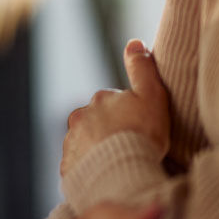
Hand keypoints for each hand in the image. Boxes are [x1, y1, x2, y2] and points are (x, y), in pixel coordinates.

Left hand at [61, 41, 170, 175]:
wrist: (121, 174)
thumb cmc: (141, 134)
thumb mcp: (151, 96)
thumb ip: (142, 69)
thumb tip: (135, 43)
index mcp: (98, 99)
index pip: (112, 103)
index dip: (128, 115)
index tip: (139, 128)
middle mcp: (79, 119)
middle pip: (96, 123)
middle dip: (109, 131)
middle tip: (130, 147)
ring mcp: (71, 145)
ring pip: (86, 144)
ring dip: (98, 150)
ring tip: (119, 164)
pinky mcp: (68, 169)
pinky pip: (79, 167)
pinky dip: (90, 169)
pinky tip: (105, 176)